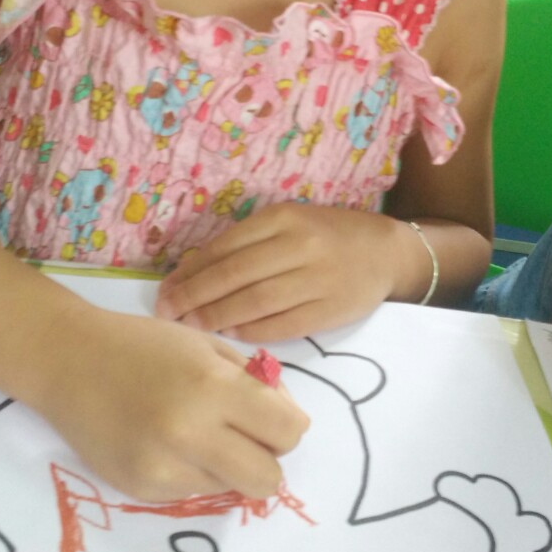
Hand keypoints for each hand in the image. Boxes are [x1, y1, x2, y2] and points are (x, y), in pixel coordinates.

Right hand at [36, 307, 308, 502]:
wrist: (68, 361)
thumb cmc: (143, 345)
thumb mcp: (207, 346)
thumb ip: (255, 382)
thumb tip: (288, 420)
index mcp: (214, 386)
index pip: (289, 431)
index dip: (287, 426)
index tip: (269, 417)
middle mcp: (190, 432)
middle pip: (268, 478)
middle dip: (266, 459)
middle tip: (245, 438)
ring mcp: (163, 468)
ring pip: (231, 488)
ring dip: (226, 466)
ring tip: (194, 434)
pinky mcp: (141, 490)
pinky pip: (193, 494)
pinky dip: (191, 474)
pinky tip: (164, 444)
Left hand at [154, 203, 429, 340]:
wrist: (386, 252)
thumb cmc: (327, 236)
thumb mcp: (288, 224)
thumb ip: (246, 243)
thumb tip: (191, 271)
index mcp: (283, 217)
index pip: (225, 246)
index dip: (190, 271)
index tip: (166, 289)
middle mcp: (300, 245)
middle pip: (235, 275)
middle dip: (194, 296)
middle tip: (167, 312)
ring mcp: (317, 279)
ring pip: (255, 301)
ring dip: (217, 316)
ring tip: (192, 326)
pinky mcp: (331, 310)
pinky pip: (282, 324)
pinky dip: (252, 330)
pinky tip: (231, 333)